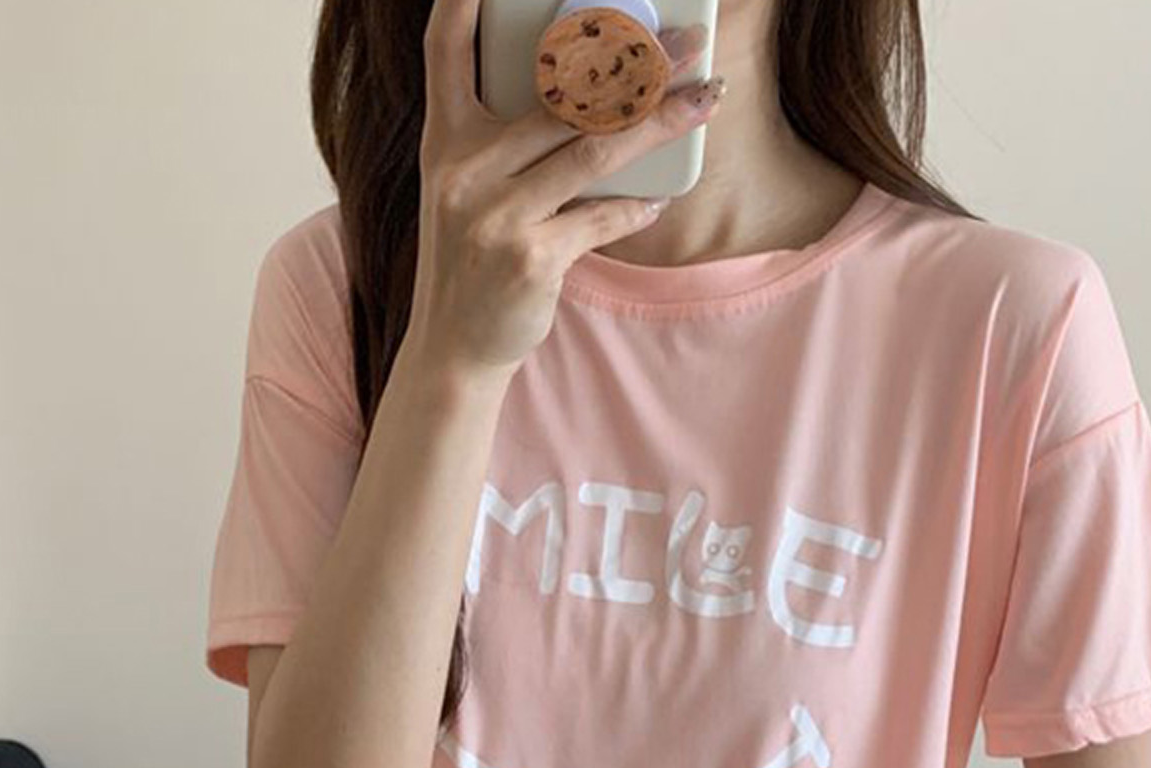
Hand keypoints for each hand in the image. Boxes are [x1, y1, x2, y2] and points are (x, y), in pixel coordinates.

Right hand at [410, 0, 722, 374]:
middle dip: (635, 61)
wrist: (453, 351)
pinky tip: (659, 200)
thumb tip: (599, 100)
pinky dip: (636, 208)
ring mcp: (496, 215)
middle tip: (688, 41)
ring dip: (660, 121)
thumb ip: (509, 147)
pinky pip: (602, 216)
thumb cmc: (473, 265)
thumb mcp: (469, 194)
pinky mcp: (530, 258)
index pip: (445, 50)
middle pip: (561, 94)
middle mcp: (464, 169)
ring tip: (704, 99)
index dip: (463, 1)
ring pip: (594, 149)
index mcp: (445, 142)